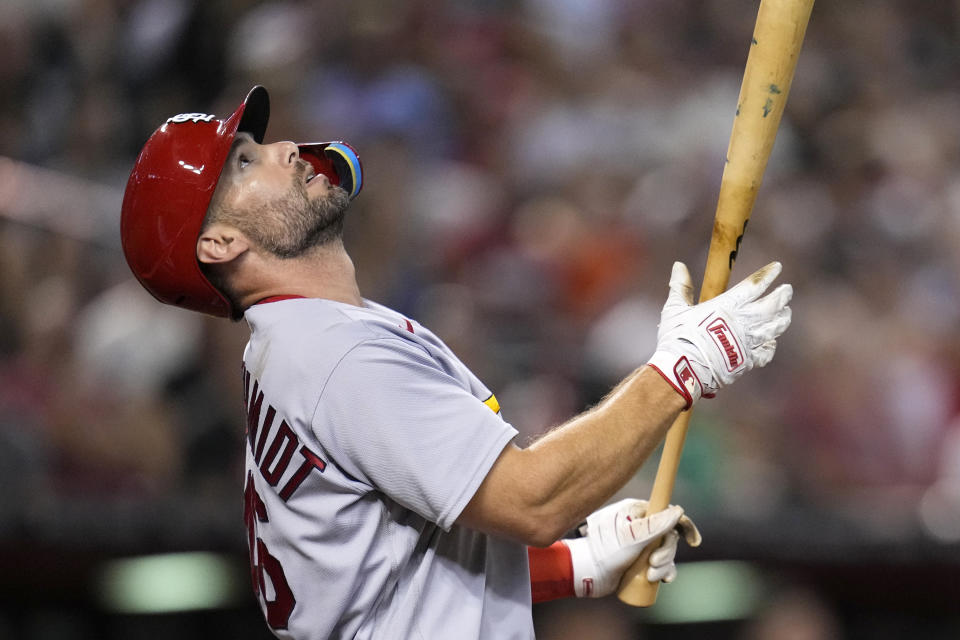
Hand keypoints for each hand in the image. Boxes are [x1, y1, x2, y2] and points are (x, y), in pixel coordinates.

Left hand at [564, 499, 700, 597]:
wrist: (587, 573)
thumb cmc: (605, 551)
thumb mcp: (631, 538)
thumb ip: (655, 525)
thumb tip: (678, 511)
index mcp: (638, 511)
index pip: (668, 512)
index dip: (684, 525)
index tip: (693, 542)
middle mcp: (641, 525)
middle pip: (670, 536)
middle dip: (667, 553)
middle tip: (653, 564)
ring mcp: (641, 543)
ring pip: (666, 553)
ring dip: (664, 566)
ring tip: (650, 575)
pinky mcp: (640, 559)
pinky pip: (660, 565)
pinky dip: (664, 573)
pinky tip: (662, 580)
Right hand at [647, 261, 791, 407]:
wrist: (684, 369)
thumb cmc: (678, 337)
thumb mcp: (675, 309)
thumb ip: (681, 286)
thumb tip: (678, 265)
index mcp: (727, 306)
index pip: (754, 285)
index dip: (768, 274)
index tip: (777, 267)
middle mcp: (742, 322)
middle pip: (771, 305)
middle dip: (782, 295)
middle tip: (787, 289)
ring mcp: (748, 342)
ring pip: (774, 327)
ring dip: (782, 318)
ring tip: (786, 312)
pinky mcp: (747, 360)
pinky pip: (766, 352)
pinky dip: (771, 346)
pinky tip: (772, 342)